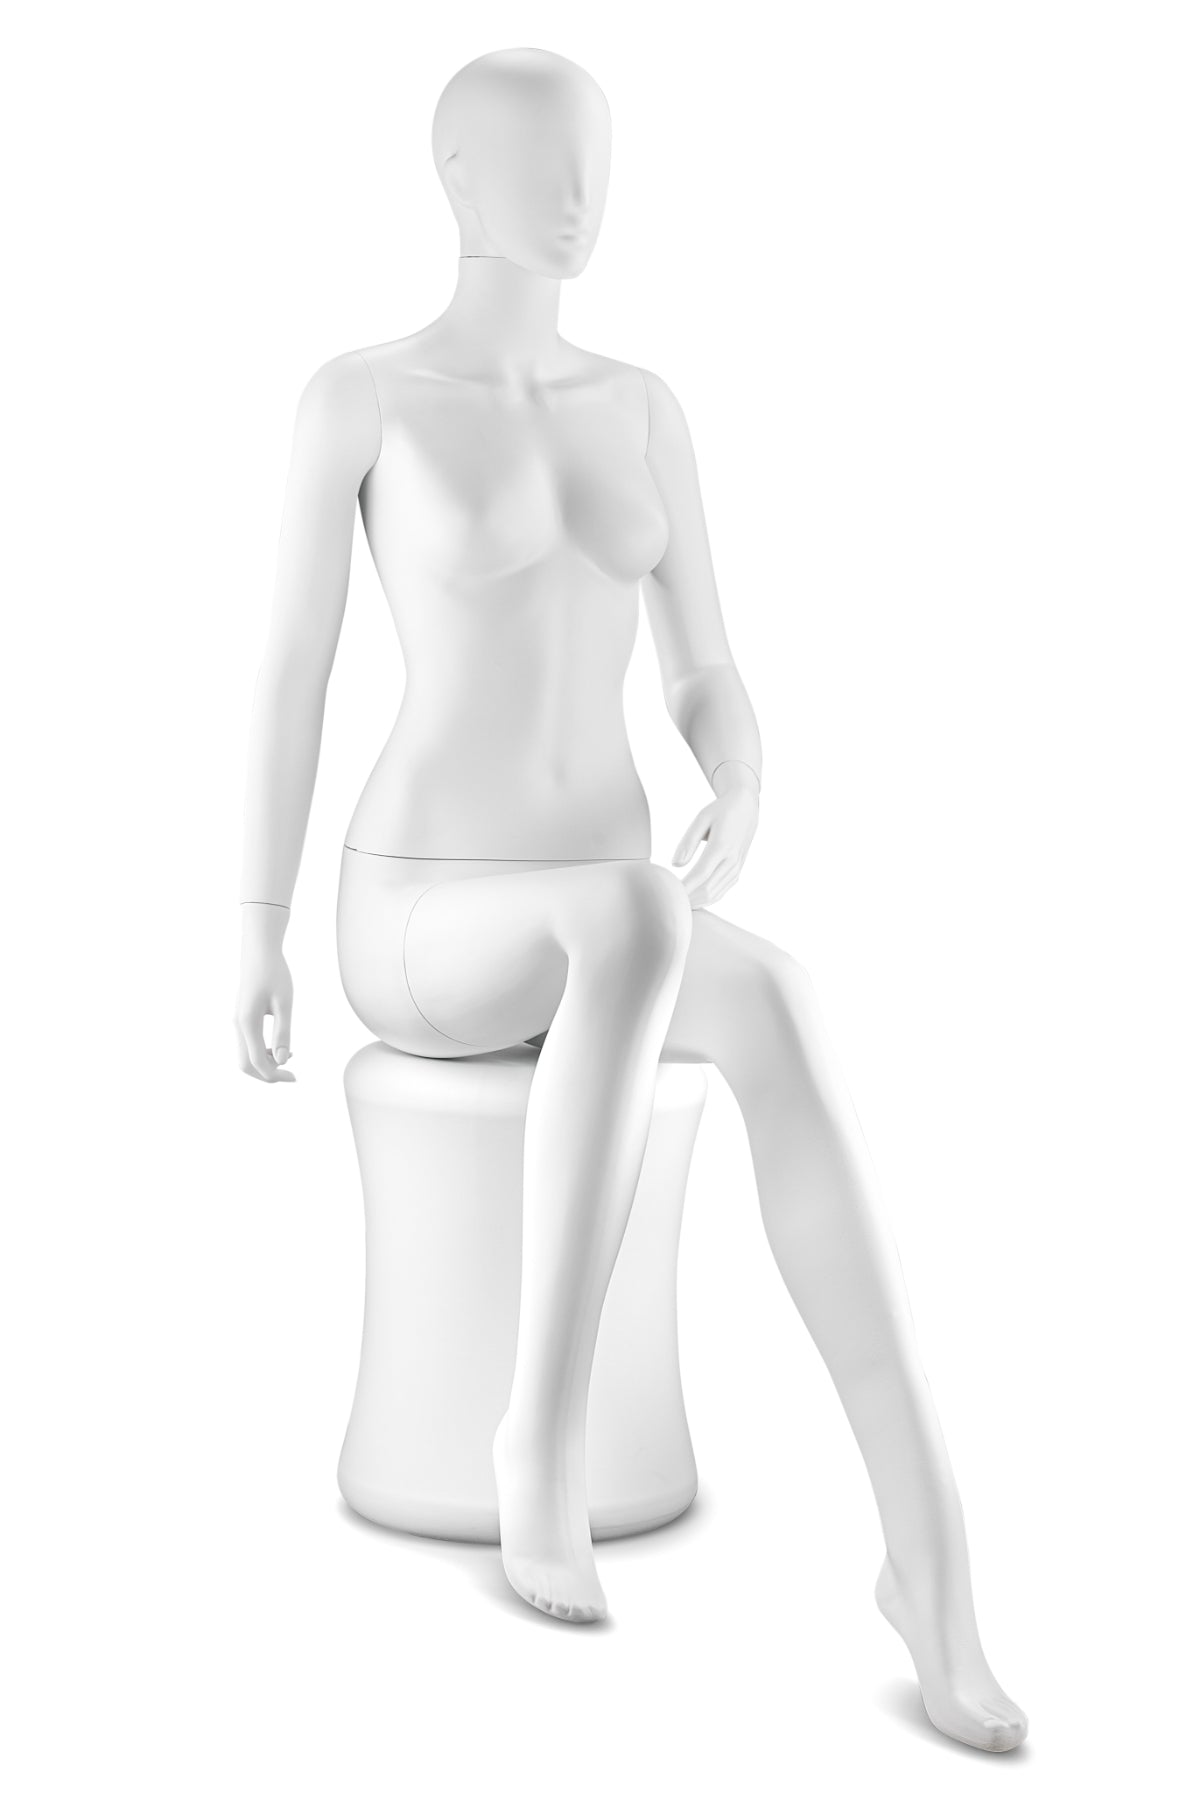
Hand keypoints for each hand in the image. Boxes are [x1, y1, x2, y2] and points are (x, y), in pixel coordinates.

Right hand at [234, 904, 294, 1082]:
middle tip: (292, 1076)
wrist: (258, 952)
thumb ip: (283, 1032)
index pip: (257, 1062)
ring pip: (246, 1055)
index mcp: (247, 1023)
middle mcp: (238, 1025)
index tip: (295, 1077)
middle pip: (246, 1064)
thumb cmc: (274, 973)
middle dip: (267, 1075)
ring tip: (291, 1057)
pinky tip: (281, 1047)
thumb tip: (283, 1060)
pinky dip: (263, 1052)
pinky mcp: (242, 1018)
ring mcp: (238, 1022)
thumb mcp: (284, 1003)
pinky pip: (248, 1044)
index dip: (275, 1075)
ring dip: (266, 1063)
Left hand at [672, 771, 759, 907]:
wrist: (747, 810)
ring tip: (676, 902)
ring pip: (714, 895)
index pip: (700, 874)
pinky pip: (720, 892)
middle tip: (667, 901)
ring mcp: (736, 869)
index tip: (667, 894)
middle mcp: (731, 861)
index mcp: (721, 846)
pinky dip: (705, 899)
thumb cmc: (720, 812)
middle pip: (707, 890)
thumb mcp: (702, 818)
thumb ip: (688, 842)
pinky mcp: (737, 873)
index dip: (683, 888)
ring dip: (695, 902)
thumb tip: (675, 864)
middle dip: (687, 899)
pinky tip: (691, 899)